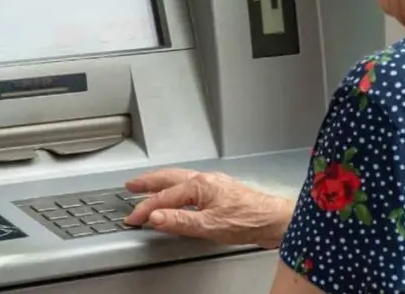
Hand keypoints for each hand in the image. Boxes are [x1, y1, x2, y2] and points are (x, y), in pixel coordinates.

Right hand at [124, 169, 295, 248]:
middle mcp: (205, 179)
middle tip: (131, 185)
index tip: (132, 218)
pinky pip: (190, 185)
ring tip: (148, 186)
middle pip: (169, 179)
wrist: (273, 220)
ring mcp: (213, 184)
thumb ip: (179, 221)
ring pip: (179, 179)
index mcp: (199, 184)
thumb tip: (155, 218)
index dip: (145, 208)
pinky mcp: (220, 191)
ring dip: (161, 183)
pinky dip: (176, 188)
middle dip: (148, 182)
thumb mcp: (209, 225)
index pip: (164, 197)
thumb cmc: (248, 219)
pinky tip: (178, 195)